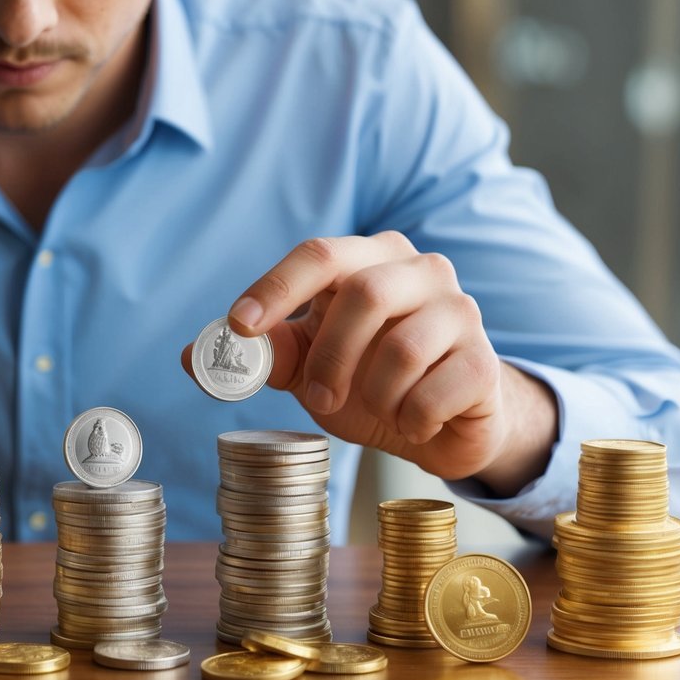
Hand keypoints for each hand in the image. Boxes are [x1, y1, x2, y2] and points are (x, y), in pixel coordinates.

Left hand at [182, 232, 556, 493]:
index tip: (239, 326)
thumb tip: (192, 357)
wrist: (443, 424)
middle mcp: (421, 272)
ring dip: (371, 393)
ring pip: (402, 347)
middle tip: (318, 398)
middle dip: (329, 355)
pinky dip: (410, 417)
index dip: (275, 288)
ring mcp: (461, 312)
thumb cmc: (370, 380)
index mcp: (371, 260)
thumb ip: (263, 356)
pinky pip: (435, 391)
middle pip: (364, 294)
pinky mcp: (486, 363)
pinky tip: (412, 421)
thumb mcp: (309, 367)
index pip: (319, 255)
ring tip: (373, 408)